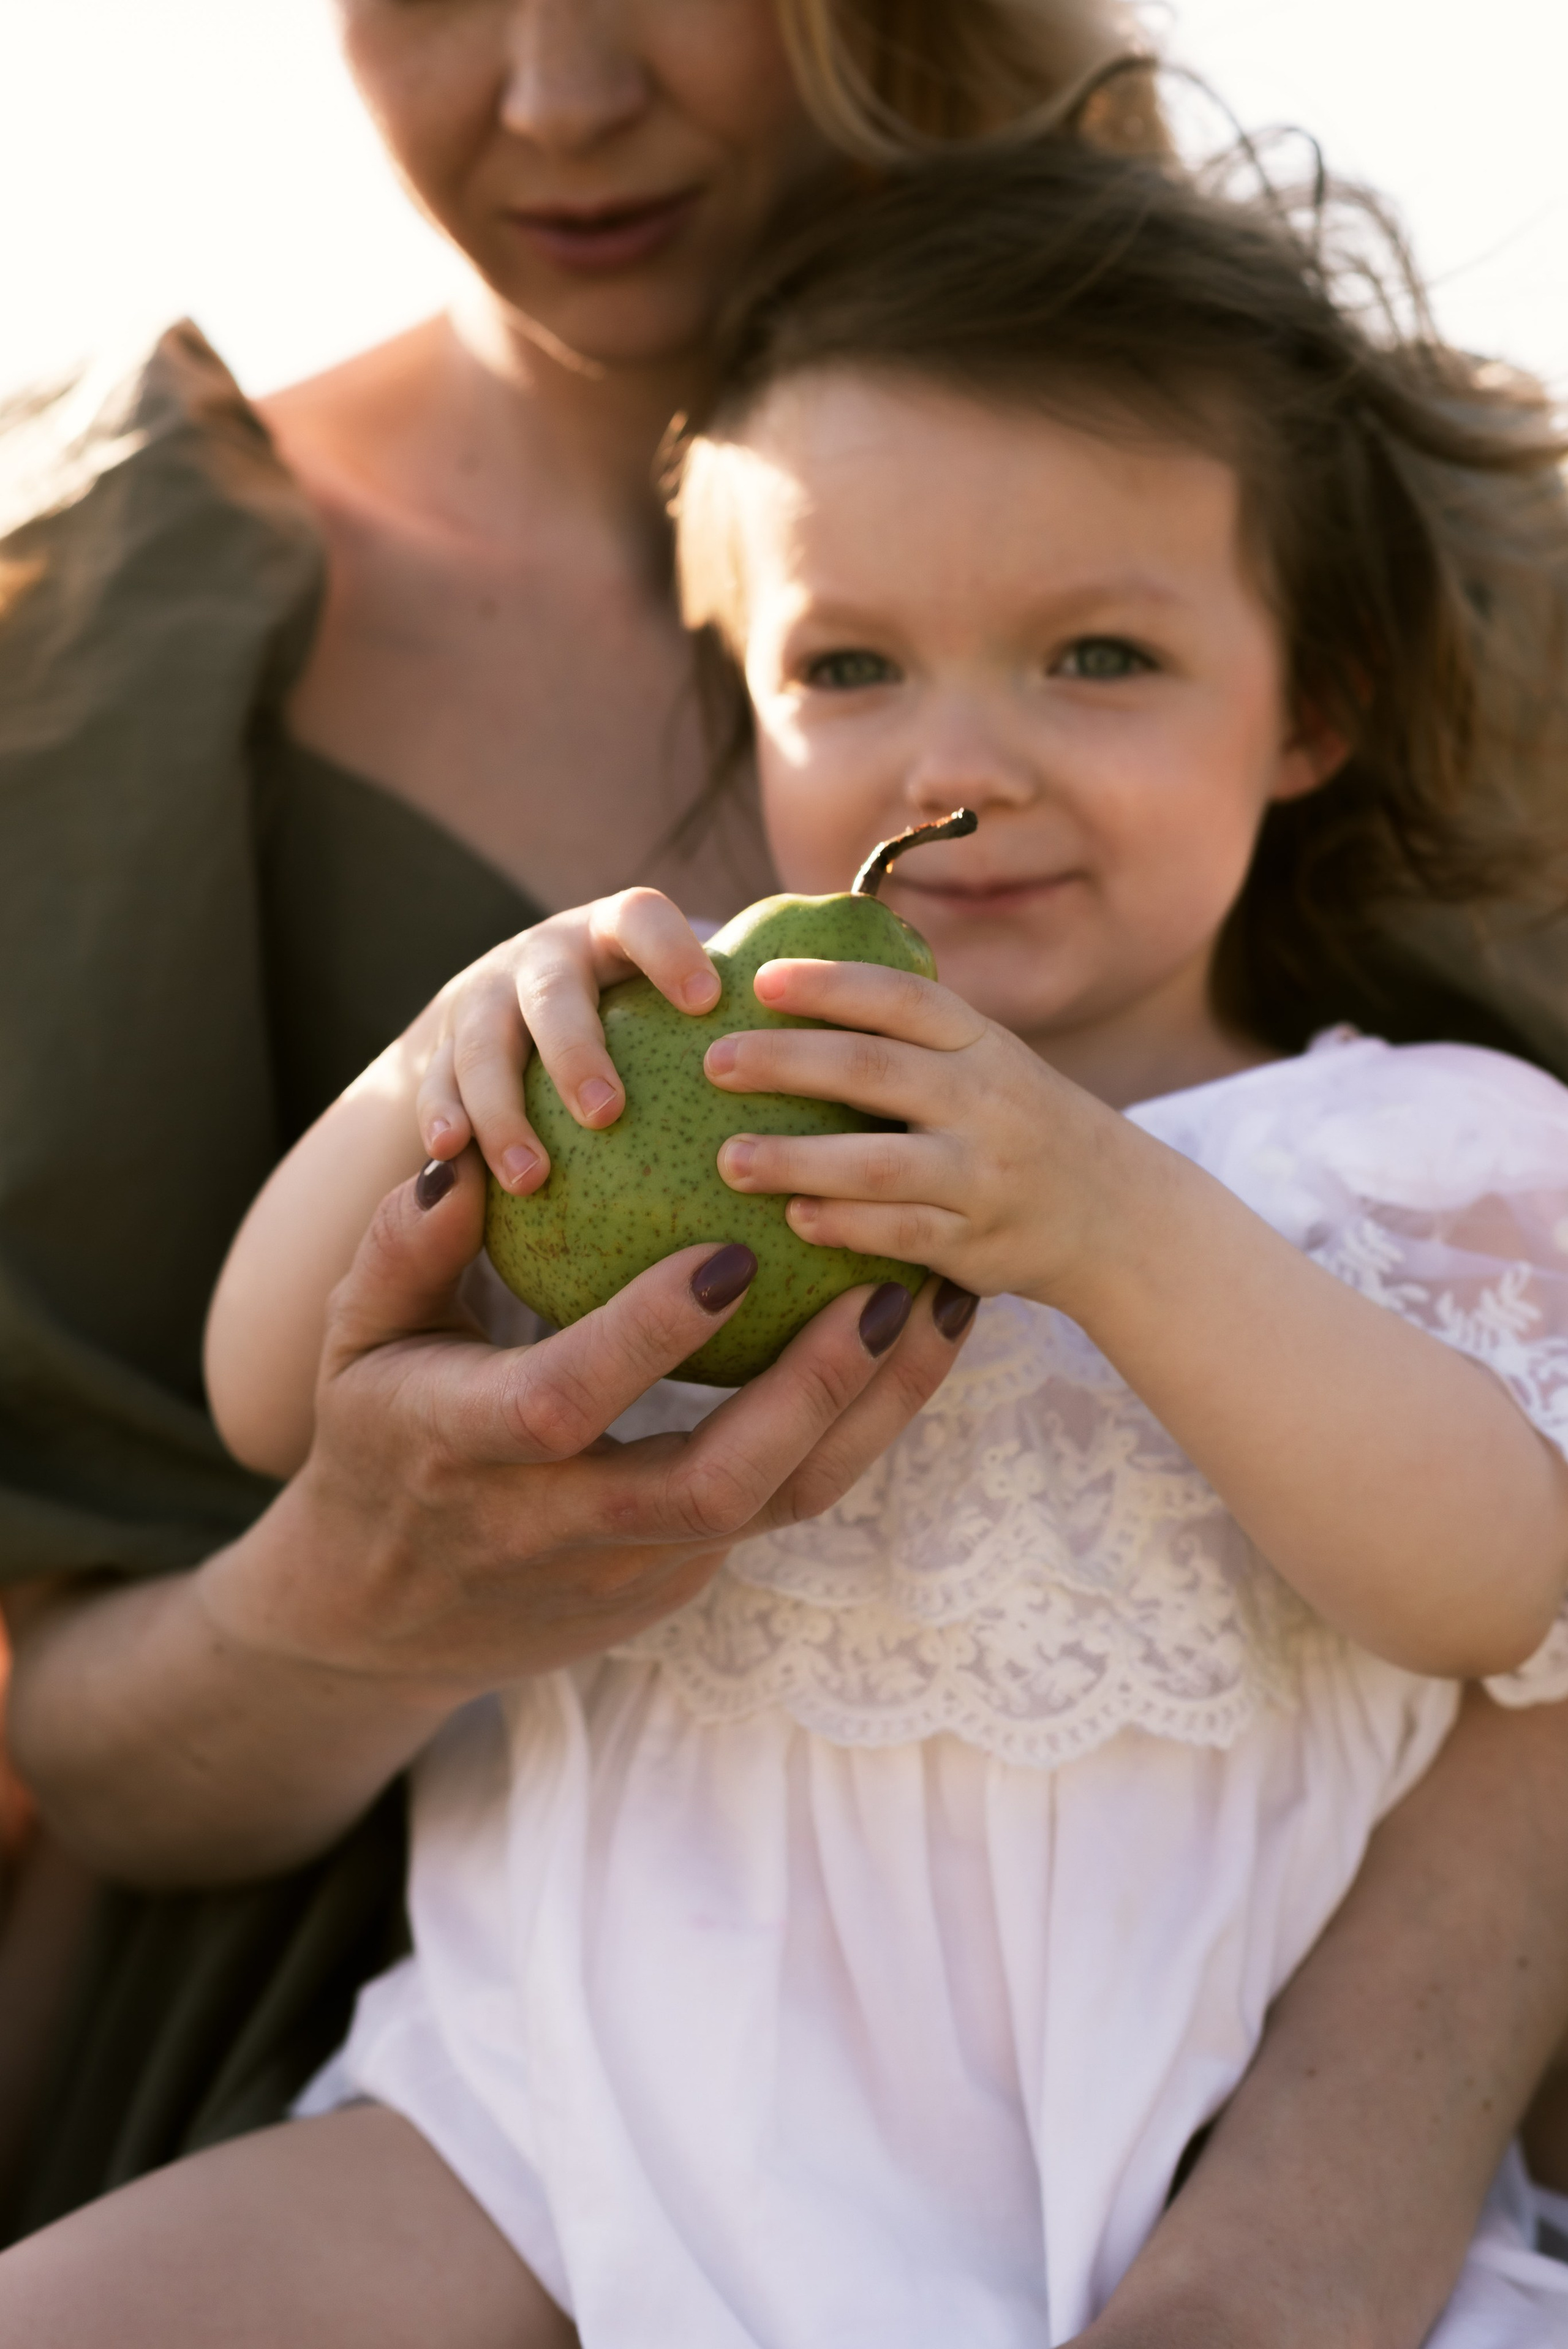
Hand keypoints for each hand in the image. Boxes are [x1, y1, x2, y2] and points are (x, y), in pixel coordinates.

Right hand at [202, 1147, 970, 1699]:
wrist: (382, 1616)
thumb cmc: (376, 1439)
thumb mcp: (357, 1342)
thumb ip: (404, 1250)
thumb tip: (466, 1160)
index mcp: (465, 1448)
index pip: (565, 1403)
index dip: (648, 1339)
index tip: (731, 1254)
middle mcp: (557, 1523)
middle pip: (708, 1488)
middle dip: (810, 1398)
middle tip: (890, 1295)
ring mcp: (633, 1564)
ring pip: (776, 1508)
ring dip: (872, 1415)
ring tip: (940, 1308)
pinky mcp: (684, 1579)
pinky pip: (785, 1503)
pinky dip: (860, 1428)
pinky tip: (913, 1344)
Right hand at [413, 889, 720, 1194]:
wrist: (502, 1018)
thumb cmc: (628, 1023)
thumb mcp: (668, 999)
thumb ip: (732, 1014)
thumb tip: (857, 1039)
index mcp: (613, 934)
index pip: (642, 915)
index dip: (671, 949)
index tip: (709, 1000)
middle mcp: (545, 958)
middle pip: (552, 989)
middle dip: (576, 1049)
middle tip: (608, 1114)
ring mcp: (484, 1000)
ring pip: (482, 1042)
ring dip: (503, 1107)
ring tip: (532, 1175)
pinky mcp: (437, 1050)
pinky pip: (433, 1085)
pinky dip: (442, 1120)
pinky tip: (455, 1165)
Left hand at [703, 955, 1124, 1306]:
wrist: (1114, 1211)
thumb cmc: (1015, 1125)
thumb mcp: (984, 1062)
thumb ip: (910, 1039)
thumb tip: (785, 997)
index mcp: (981, 1042)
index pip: (902, 998)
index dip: (831, 985)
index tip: (761, 980)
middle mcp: (986, 1099)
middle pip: (874, 1069)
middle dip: (786, 1062)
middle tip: (715, 1062)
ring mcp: (985, 1173)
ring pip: (880, 1162)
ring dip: (797, 1159)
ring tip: (729, 1160)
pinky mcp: (980, 1242)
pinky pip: (902, 1233)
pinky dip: (845, 1226)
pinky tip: (792, 1220)